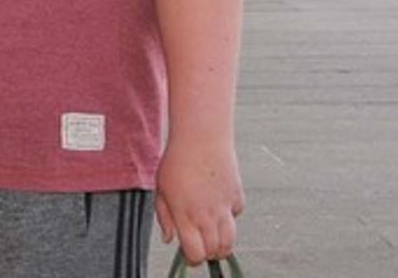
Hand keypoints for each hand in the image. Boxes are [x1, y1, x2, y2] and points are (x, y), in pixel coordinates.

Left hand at [154, 134, 243, 265]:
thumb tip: (170, 238)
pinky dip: (229, 217)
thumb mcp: (161, 189)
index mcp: (186, 216)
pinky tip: (218, 205)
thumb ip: (164, 217)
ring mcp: (224, 208)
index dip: (192, 259)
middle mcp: (207, 216)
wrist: (201, 138)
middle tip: (199, 245)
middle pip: (214, 251)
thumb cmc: (177, 161)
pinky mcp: (237, 197)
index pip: (195, 254)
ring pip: (230, 241)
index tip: (188, 254)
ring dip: (221, 244)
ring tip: (211, 236)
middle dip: (207, 254)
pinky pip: (235, 216)